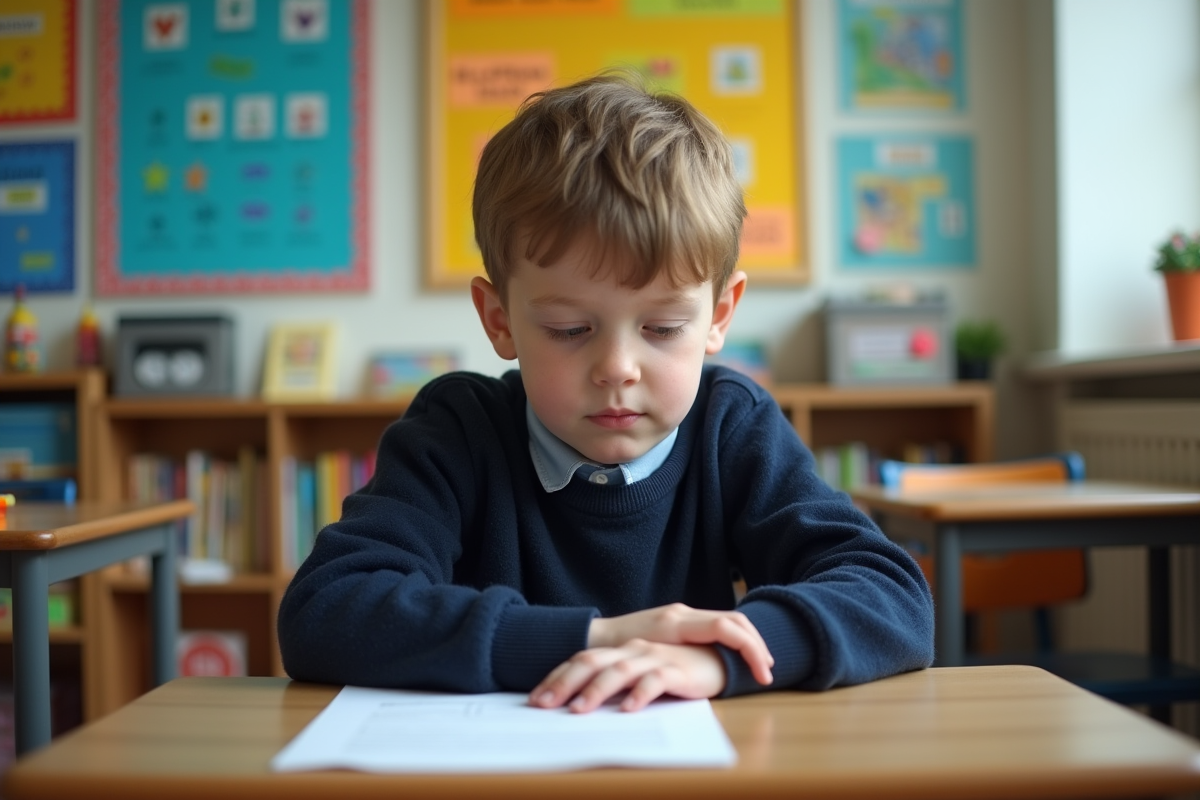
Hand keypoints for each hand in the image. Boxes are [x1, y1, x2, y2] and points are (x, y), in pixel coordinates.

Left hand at [530, 639, 726, 712]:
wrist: (720, 657)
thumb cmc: (677, 668)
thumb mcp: (640, 674)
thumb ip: (616, 684)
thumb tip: (580, 704)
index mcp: (622, 650)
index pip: (582, 660)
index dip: (557, 677)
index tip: (536, 698)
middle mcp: (633, 650)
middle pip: (591, 663)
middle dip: (564, 683)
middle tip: (543, 705)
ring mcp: (655, 658)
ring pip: (619, 672)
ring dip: (596, 690)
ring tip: (578, 710)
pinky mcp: (678, 670)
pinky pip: (655, 681)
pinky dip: (639, 694)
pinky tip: (627, 709)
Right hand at [588, 603, 773, 685]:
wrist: (594, 643)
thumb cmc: (624, 650)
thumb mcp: (658, 647)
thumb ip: (679, 650)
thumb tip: (707, 666)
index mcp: (685, 617)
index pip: (731, 621)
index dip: (753, 641)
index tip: (766, 665)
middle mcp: (684, 612)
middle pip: (736, 620)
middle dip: (758, 645)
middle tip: (769, 670)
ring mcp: (676, 618)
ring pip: (729, 624)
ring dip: (751, 648)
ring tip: (761, 672)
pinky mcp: (666, 627)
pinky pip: (713, 632)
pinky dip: (733, 649)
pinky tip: (736, 671)